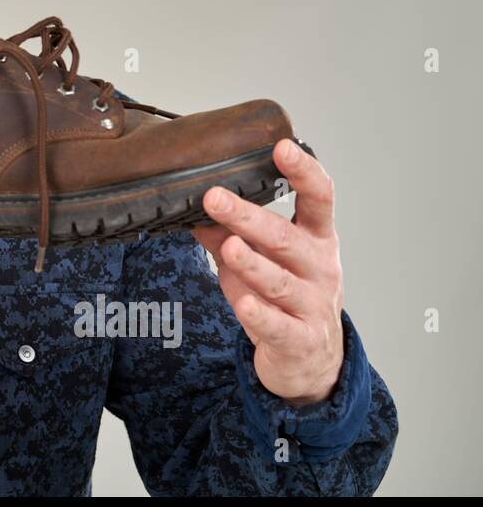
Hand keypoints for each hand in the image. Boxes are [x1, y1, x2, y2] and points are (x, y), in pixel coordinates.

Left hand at [190, 139, 344, 406]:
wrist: (311, 360)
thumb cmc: (283, 297)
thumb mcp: (259, 259)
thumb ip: (227, 232)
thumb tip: (187, 204)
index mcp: (316, 238)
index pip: (319, 198)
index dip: (303, 172)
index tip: (281, 146)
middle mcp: (320, 267)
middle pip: (285, 237)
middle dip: (249, 217)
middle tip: (214, 197)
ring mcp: (313, 305)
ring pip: (280, 281)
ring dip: (253, 264)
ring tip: (229, 246)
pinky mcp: (299, 339)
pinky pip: (277, 325)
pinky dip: (260, 315)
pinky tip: (244, 304)